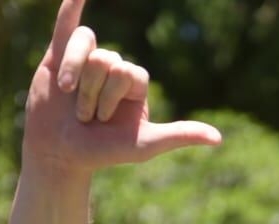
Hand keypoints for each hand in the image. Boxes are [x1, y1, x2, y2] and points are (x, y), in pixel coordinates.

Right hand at [21, 0, 220, 176]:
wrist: (60, 154)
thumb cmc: (103, 151)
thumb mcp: (144, 145)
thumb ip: (179, 136)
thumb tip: (219, 139)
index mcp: (136, 83)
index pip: (128, 71)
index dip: (112, 96)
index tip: (105, 122)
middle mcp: (114, 68)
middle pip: (107, 60)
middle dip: (92, 93)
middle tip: (86, 116)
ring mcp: (88, 59)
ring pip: (86, 46)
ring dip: (76, 77)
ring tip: (69, 97)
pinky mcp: (60, 54)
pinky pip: (68, 24)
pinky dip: (71, 5)